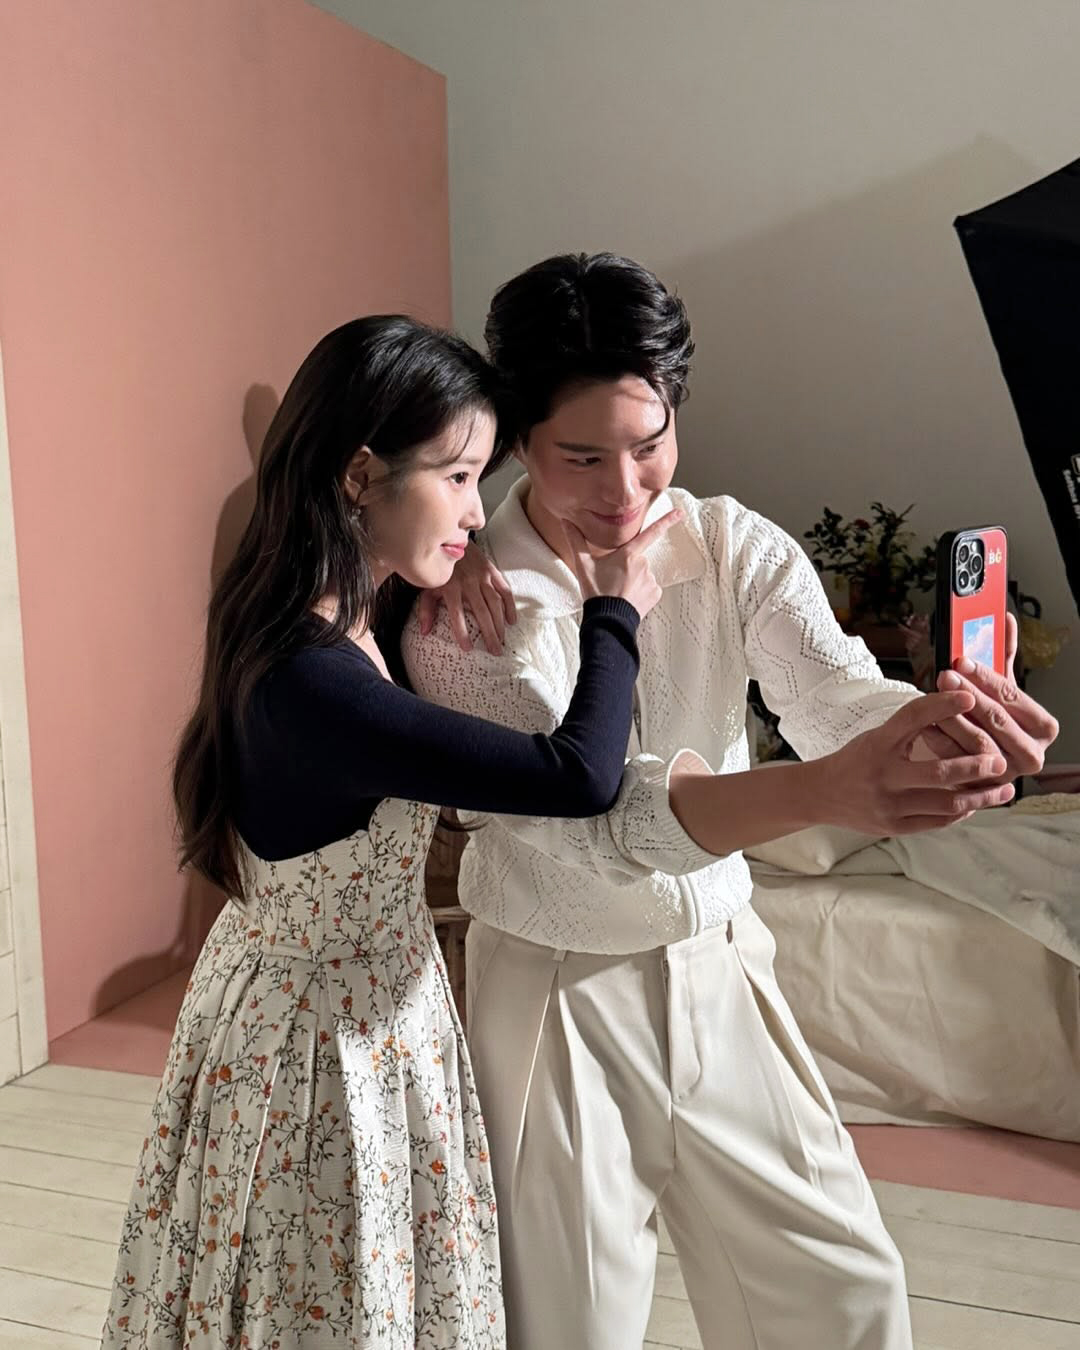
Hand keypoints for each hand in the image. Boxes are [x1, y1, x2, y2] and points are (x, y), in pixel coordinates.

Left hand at [417, 541, 516, 653]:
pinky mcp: (492, 571)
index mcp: (451, 588)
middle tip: (496, 651)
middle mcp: (468, 583)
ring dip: (500, 623)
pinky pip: (504, 590)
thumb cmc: (440, 568)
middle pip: (481, 612)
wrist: (451, 538)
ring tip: (503, 640)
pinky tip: (512, 620)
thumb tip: (424, 632)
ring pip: (495, 603)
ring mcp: (482, 576)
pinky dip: (510, 605)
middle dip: (489, 633)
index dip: (462, 632)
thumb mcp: (427, 587)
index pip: (457, 615)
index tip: (468, 648)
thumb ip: (426, 610)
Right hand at [562, 510, 682, 618]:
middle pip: (637, 559)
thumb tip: (565, 522)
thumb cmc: (596, 592)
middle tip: (612, 581)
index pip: (650, 533)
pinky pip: (649, 587)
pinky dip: (641, 591)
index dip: (666, 521)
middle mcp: (643, 564)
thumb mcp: (583, 565)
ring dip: (633, 580)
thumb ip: (576, 541)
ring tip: (619, 592)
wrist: (608, 621)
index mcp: (628, 554)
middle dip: (627, 567)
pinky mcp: (655, 593)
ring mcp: (651, 579)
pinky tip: (629, 598)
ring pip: (643, 574)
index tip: (679, 513)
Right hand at [815, 691, 1015, 835]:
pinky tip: (976, 804)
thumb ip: (910, 729)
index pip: (912, 718)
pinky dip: (961, 812)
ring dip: (980, 797)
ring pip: (946, 803)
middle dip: (976, 767)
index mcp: (878, 743)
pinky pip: (937, 821)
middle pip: (939, 772)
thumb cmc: (858, 759)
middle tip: (999, 761)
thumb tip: (957, 712)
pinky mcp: (893, 826)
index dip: (941, 706)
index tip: (969, 698)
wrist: (821, 794)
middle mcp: (882, 775)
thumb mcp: (877, 736)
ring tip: (1004, 789)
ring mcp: (888, 804)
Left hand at [926, 613, 1058, 778]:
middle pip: (995, 719)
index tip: (962, 661)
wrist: (981, 763)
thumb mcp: (1002, 689)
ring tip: (932, 697)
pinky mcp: (983, 788)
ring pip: (976, 742)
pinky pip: (957, 762)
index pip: (1012, 696)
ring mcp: (1008, 774)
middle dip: (967, 694)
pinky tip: (925, 725)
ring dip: (951, 717)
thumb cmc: (992, 719)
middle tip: (944, 674)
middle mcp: (1032, 754)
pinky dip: (940, 741)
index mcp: (1044, 727)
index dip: (986, 677)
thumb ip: (1003, 656)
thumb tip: (1002, 617)